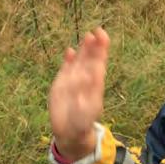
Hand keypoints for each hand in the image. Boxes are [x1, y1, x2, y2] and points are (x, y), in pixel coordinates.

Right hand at [48, 27, 109, 161]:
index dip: (101, 49)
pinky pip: (66, 68)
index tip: (103, 37)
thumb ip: (86, 94)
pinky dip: (68, 60)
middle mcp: (85, 79)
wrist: (69, 132)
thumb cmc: (82, 123)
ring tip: (87, 36)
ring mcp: (73, 80)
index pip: (99, 63)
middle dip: (94, 46)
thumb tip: (89, 76)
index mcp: (95, 85)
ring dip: (83, 49)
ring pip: (79, 61)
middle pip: (90, 59)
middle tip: (96, 31)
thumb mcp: (85, 111)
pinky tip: (69, 51)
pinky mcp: (61, 83)